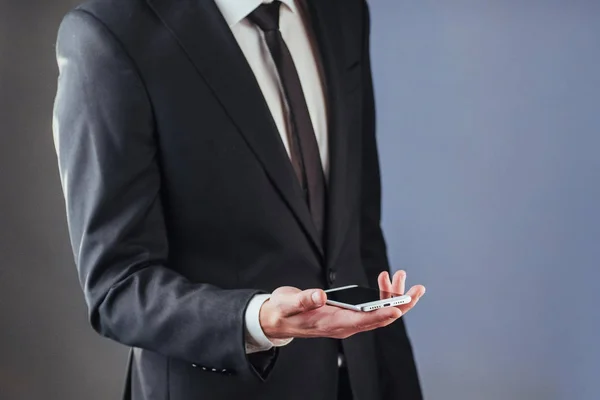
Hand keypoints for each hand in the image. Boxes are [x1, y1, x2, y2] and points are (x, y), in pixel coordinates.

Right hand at [259, 272, 425, 340]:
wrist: (278, 319)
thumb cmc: (283, 312)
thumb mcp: (289, 304)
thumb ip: (304, 300)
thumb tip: (320, 295)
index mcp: (333, 324)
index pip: (362, 322)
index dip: (381, 316)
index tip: (398, 308)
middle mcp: (345, 325)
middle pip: (380, 319)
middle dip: (401, 305)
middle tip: (417, 290)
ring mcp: (348, 321)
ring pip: (379, 312)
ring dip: (394, 296)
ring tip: (401, 276)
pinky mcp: (348, 314)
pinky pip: (371, 307)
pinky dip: (381, 294)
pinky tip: (384, 279)